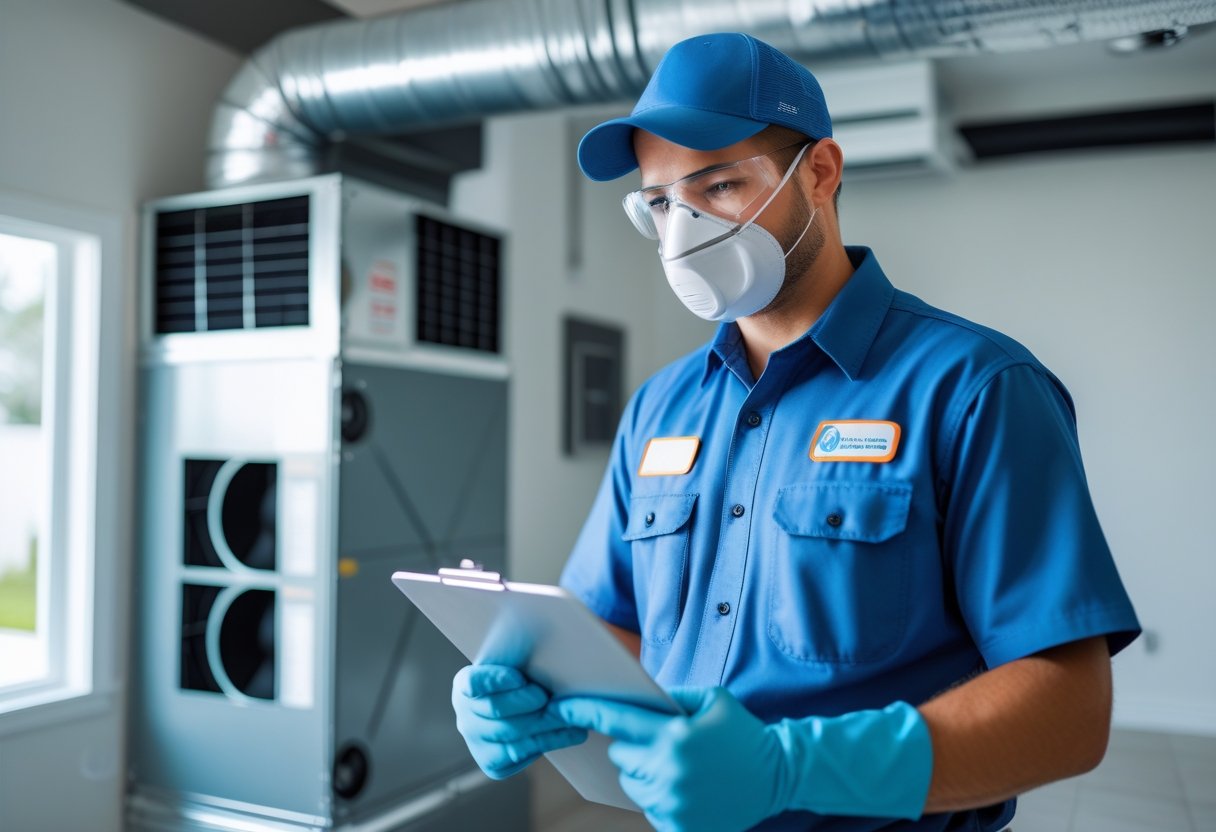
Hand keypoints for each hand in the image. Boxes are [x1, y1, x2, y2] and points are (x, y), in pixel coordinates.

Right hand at [451, 664, 587, 778]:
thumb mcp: (518, 663)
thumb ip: (522, 655)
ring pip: (511, 736)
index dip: (494, 680)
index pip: (473, 681)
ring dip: (545, 728)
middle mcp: (464, 715)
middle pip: (496, 709)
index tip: (519, 677)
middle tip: (553, 699)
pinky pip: (519, 756)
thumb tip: (545, 637)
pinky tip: (566, 735)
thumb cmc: (525, 680)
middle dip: (528, 703)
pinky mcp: (492, 764)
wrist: (524, 712)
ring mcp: (475, 742)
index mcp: (465, 684)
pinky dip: (546, 744)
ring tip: (571, 719)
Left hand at [557, 687, 932, 830]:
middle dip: (631, 746)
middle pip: (622, 756)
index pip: (618, 721)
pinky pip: (650, 808)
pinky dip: (660, 796)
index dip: (586, 711)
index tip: (561, 705)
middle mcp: (670, 771)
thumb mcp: (711, 699)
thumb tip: (633, 696)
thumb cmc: (742, 732)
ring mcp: (674, 803)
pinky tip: (686, 786)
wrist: (780, 775)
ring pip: (632, 784)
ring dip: (644, 772)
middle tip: (658, 741)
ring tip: (675, 765)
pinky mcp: (680, 826)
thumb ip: (670, 696)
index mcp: (675, 735)